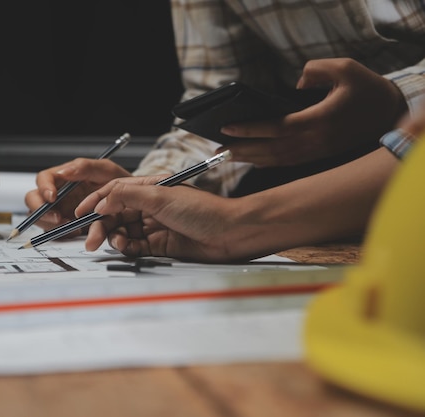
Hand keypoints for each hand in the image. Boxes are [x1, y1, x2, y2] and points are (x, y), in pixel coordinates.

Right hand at [24, 158, 130, 231]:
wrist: (128, 204)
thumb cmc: (116, 183)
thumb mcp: (106, 170)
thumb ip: (85, 167)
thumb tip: (64, 171)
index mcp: (63, 178)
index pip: (43, 179)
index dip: (43, 188)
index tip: (52, 197)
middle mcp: (58, 194)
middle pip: (34, 200)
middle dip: (41, 211)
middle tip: (58, 218)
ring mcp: (60, 211)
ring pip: (41, 219)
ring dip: (52, 225)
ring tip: (73, 226)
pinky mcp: (65, 226)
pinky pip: (54, 232)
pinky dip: (62, 234)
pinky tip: (77, 232)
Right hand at [74, 176, 241, 261]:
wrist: (230, 235)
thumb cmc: (203, 211)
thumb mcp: (160, 196)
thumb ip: (127, 196)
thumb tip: (101, 201)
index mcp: (148, 188)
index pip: (113, 193)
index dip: (94, 202)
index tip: (79, 214)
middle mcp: (149, 206)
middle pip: (114, 215)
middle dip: (100, 226)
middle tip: (90, 239)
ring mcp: (154, 226)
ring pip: (122, 231)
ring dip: (114, 237)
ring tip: (118, 243)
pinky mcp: (159, 245)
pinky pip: (135, 246)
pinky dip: (128, 248)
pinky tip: (128, 248)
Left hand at [220, 58, 406, 166]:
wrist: (389, 114)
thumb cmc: (367, 90)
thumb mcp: (346, 69)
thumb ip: (316, 71)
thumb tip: (296, 83)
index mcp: (318, 121)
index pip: (275, 128)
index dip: (249, 129)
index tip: (227, 127)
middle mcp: (314, 141)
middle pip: (271, 150)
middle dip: (242, 149)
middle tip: (218, 149)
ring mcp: (316, 151)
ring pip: (277, 160)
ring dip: (251, 158)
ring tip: (228, 155)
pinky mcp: (319, 155)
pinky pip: (288, 162)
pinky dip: (268, 163)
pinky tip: (252, 161)